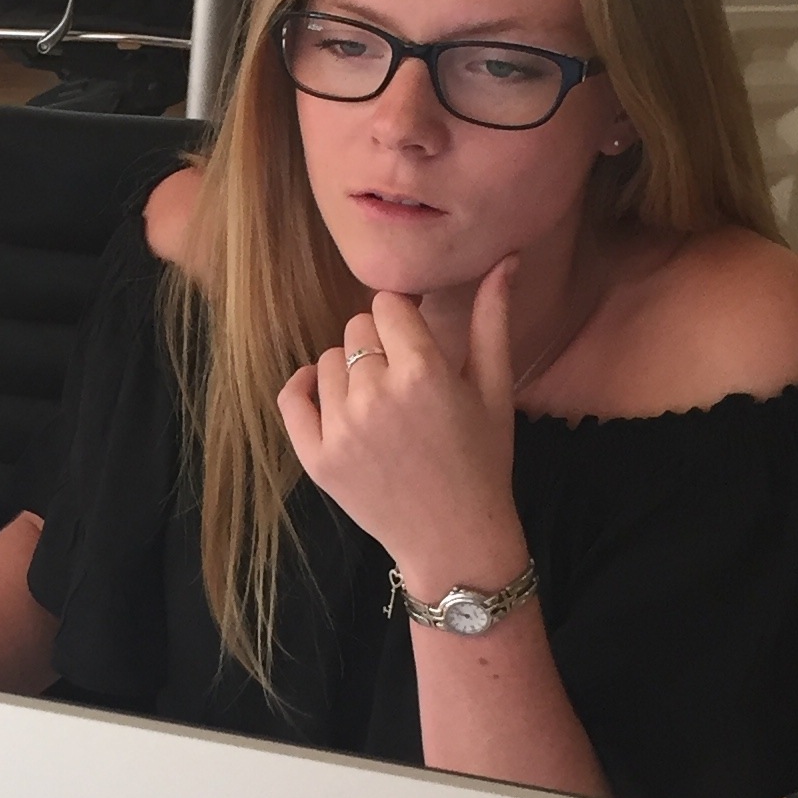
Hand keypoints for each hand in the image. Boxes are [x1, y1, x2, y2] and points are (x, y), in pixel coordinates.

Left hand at [278, 260, 526, 595]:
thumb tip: (505, 259)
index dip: (404, 318)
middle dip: (379, 345)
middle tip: (404, 381)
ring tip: (381, 405)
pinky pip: (292, 398)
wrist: (456, 538)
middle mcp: (375, 396)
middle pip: (356, 329)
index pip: (388, 305)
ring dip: (349, 373)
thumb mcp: (494, 388)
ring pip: (327, 362)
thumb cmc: (483, 461)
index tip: (416, 340)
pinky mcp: (316, 457)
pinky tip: (327, 396)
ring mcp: (341, 429)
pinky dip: (303, 390)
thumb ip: (493, 320)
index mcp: (423, 373)